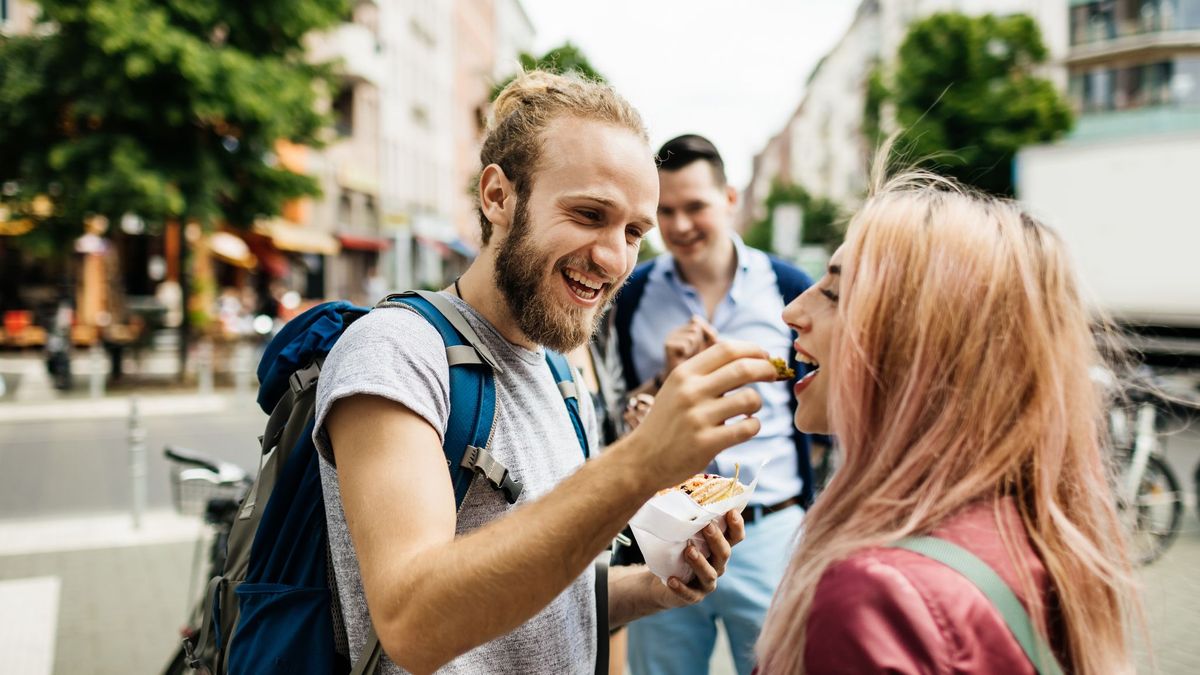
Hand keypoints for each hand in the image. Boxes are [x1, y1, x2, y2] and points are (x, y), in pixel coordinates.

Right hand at [621, 340, 775, 487]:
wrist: (642, 459)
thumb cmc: (667, 421)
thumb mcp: (677, 388)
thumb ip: (706, 373)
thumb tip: (748, 358)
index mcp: (684, 373)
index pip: (727, 349)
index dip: (753, 349)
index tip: (765, 356)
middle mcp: (690, 392)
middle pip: (744, 369)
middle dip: (767, 369)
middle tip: (774, 375)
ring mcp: (698, 418)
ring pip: (750, 399)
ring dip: (758, 403)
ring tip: (749, 409)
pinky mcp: (706, 443)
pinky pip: (748, 428)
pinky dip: (754, 425)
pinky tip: (745, 427)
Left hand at [651, 510, 746, 608]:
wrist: (662, 582)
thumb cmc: (676, 552)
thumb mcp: (682, 534)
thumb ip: (688, 518)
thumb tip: (684, 488)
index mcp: (719, 547)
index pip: (735, 536)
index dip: (737, 525)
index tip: (731, 511)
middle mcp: (718, 564)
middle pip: (724, 553)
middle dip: (716, 539)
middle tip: (706, 526)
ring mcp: (706, 582)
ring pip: (709, 574)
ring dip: (700, 562)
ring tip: (688, 550)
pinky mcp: (693, 596)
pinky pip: (689, 594)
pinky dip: (681, 588)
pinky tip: (672, 580)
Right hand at [662, 315, 718, 376]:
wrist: (684, 384)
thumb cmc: (699, 365)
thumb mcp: (710, 347)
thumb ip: (710, 332)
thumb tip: (695, 321)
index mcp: (685, 328)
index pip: (698, 321)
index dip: (705, 336)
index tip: (701, 349)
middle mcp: (676, 330)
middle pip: (696, 328)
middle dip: (700, 344)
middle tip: (694, 356)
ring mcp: (670, 337)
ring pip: (692, 336)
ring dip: (694, 349)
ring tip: (689, 358)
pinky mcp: (667, 345)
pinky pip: (685, 345)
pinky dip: (687, 354)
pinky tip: (682, 360)